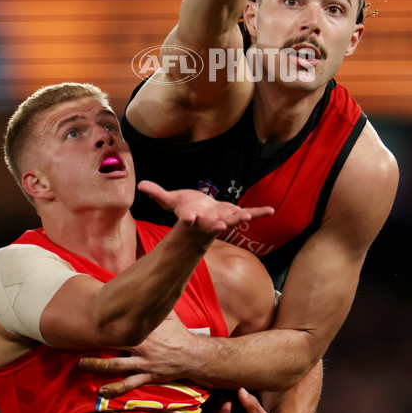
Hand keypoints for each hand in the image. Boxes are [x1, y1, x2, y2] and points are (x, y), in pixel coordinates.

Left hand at [79, 313, 194, 396]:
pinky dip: (114, 389)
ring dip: (97, 365)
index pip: (122, 322)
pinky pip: (128, 384)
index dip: (106, 320)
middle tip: (79, 338)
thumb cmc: (178, 332)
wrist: (191, 354)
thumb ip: (153, 305)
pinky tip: (102, 391)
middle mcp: (140, 345)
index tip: (91, 316)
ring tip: (81, 363)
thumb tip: (146, 288)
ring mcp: (142, 362)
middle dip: (96, 341)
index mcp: (144, 329)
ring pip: (115, 365)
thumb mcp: (167, 314)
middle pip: (113, 343)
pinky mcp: (146, 376)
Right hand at [138, 180, 273, 234]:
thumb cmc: (185, 208)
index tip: (189, 219)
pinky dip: (260, 212)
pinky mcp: (235, 214)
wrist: (201, 218)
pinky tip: (271, 210)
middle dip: (217, 225)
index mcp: (192, 217)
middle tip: (221, 227)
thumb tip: (140, 185)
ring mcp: (223, 219)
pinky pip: (250, 213)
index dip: (189, 219)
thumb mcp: (170, 200)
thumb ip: (157, 193)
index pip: (188, 218)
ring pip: (232, 220)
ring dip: (239, 218)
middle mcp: (208, 221)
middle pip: (212, 224)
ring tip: (247, 216)